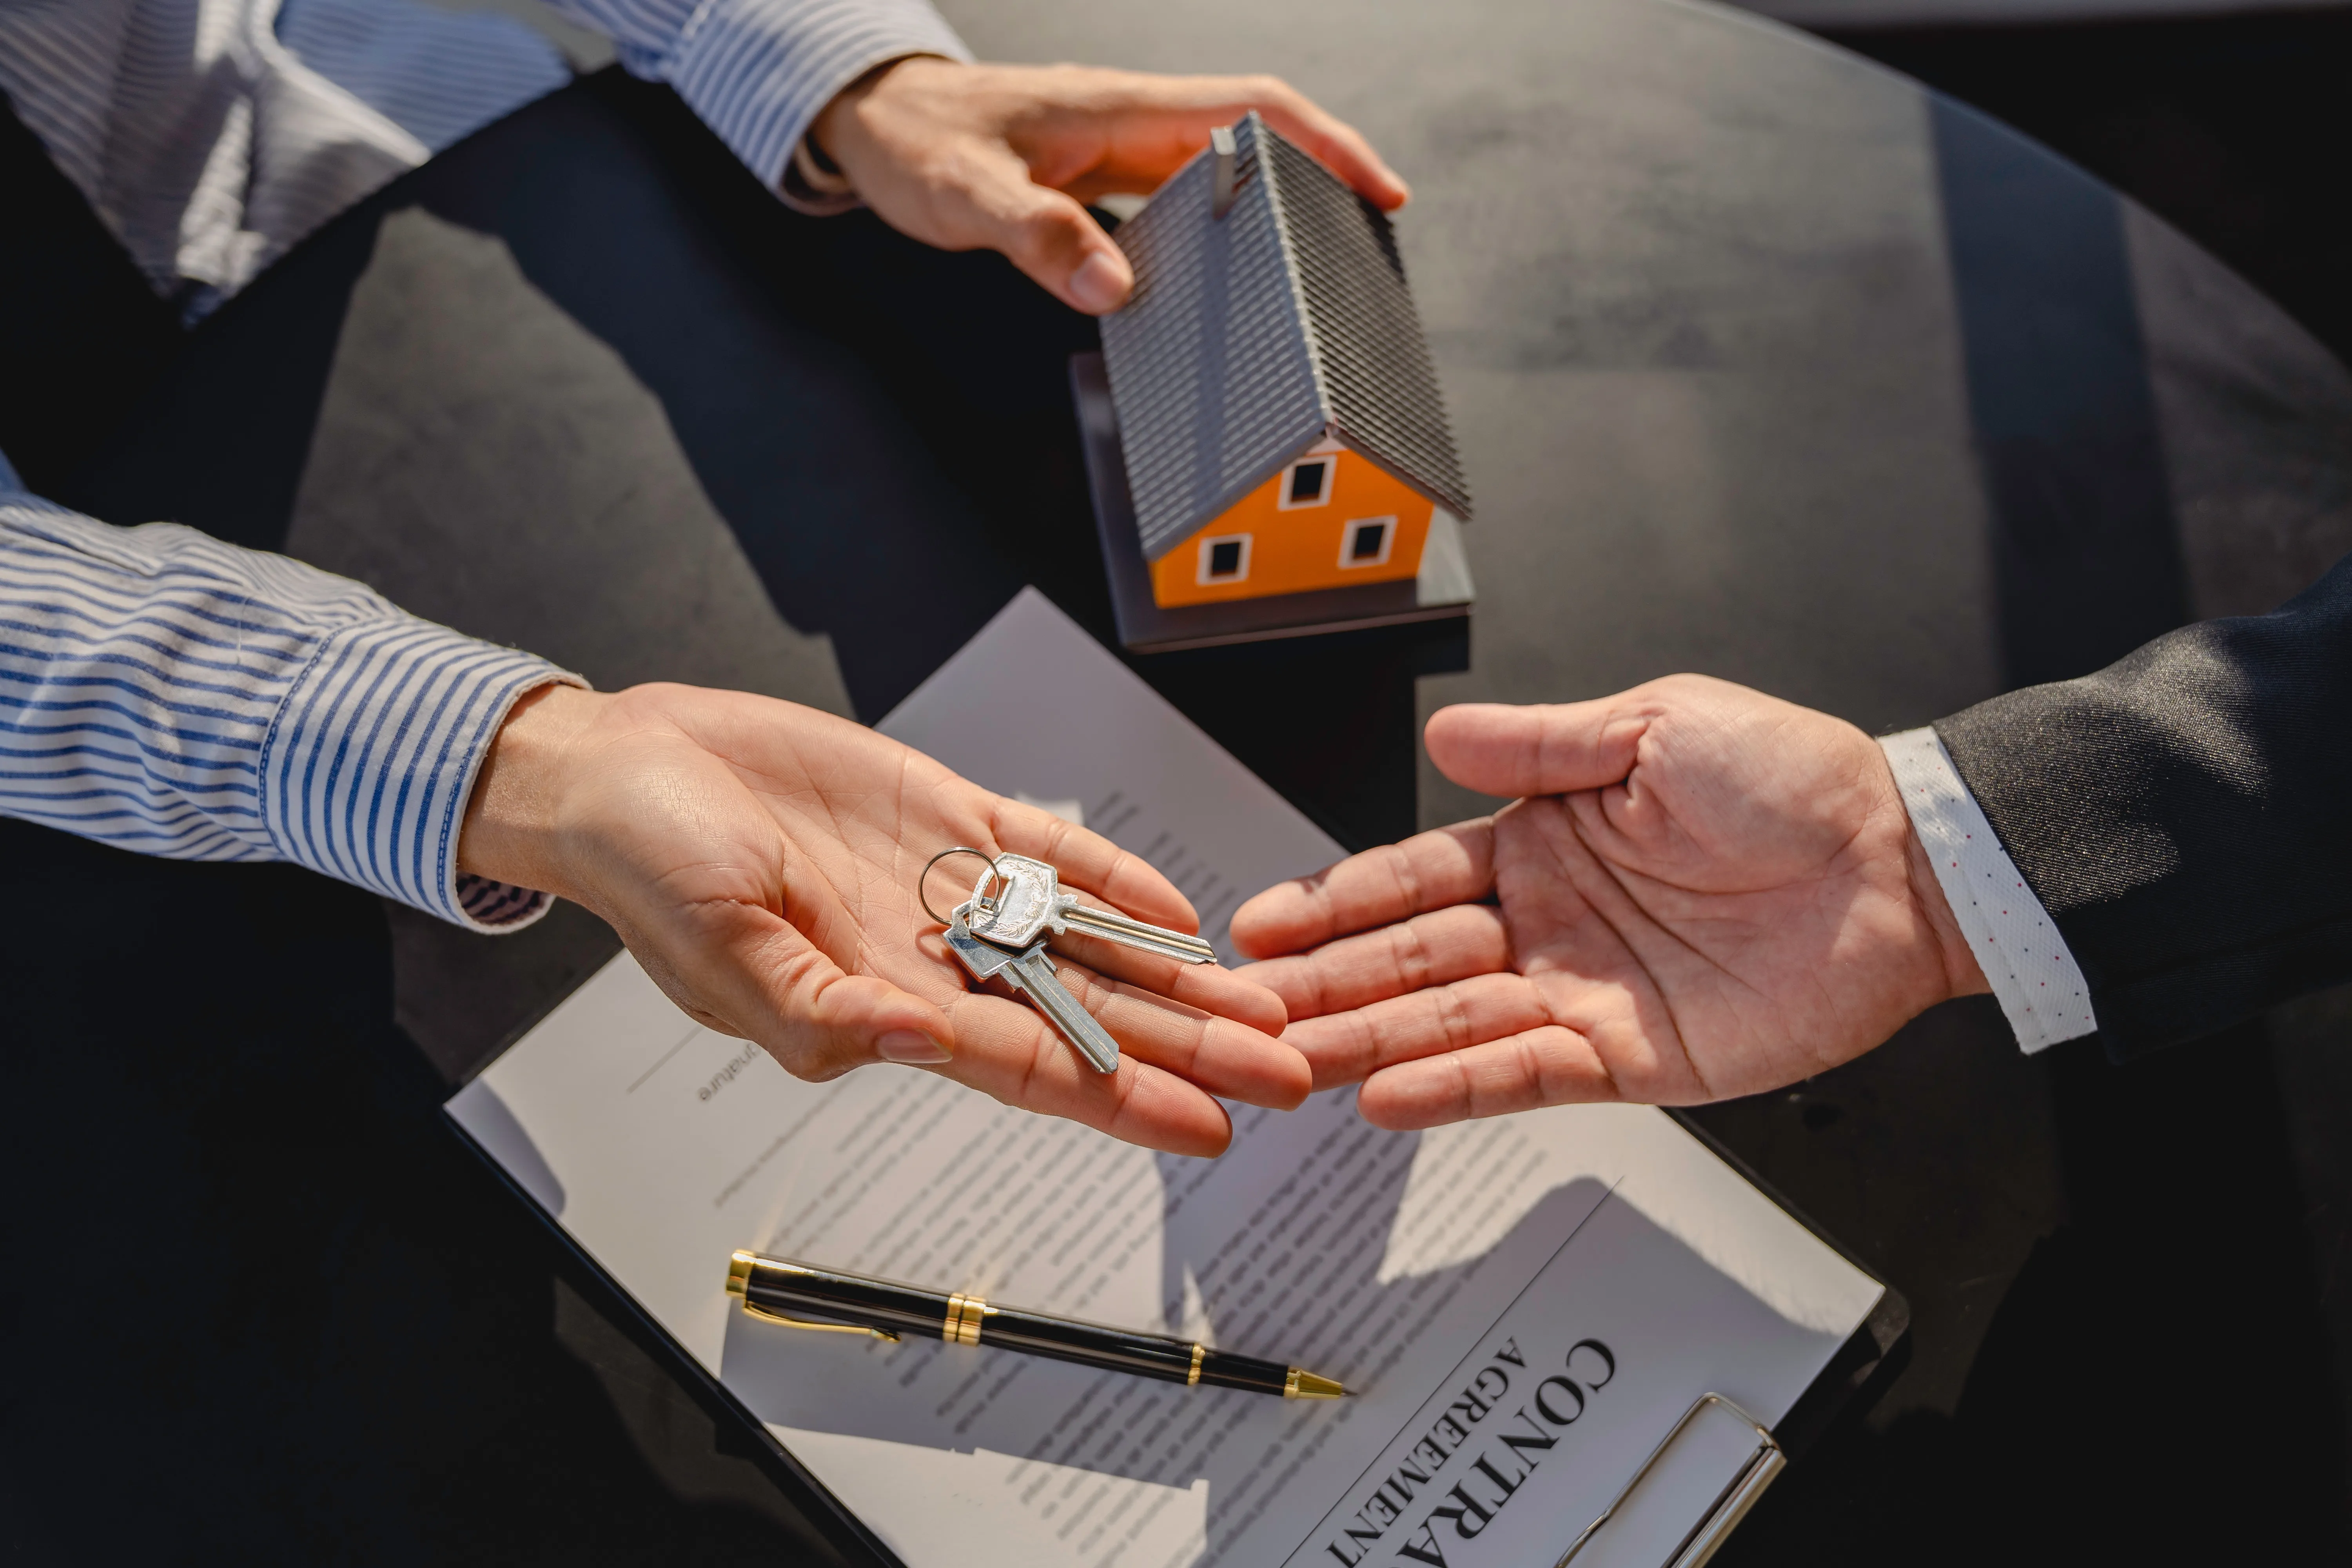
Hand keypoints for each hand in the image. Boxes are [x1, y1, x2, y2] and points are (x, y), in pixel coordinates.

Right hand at [459, 683, 1304, 1155]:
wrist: (631, 768)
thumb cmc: (652, 871)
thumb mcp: (723, 956)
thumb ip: (827, 1014)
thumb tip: (922, 1041)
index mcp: (887, 1011)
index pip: (1036, 1069)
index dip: (1127, 1099)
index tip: (1213, 1128)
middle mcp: (937, 961)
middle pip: (1089, 1015)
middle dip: (1189, 1047)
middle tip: (1286, 1070)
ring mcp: (948, 890)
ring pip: (1087, 942)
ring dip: (1173, 974)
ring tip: (1262, 1003)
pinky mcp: (945, 816)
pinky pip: (1048, 854)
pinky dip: (1112, 877)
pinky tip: (1176, 905)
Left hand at [813, 59, 1408, 312]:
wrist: (869, 117)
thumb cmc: (914, 142)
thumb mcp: (966, 193)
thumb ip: (1039, 237)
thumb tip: (1114, 289)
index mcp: (1119, 108)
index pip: (1252, 107)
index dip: (1325, 143)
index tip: (1378, 187)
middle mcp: (1131, 120)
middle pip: (1259, 134)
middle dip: (1326, 176)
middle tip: (1373, 236)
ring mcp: (1120, 146)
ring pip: (1226, 164)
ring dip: (1280, 203)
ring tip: (1322, 260)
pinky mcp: (1102, 175)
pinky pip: (1183, 193)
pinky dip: (1222, 223)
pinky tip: (1229, 269)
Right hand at [1228, 676, 1987, 1128]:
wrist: (1904, 863)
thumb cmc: (1796, 779)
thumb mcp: (1654, 725)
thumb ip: (1540, 747)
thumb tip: (1444, 737)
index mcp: (1544, 837)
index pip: (1412, 876)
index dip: (1335, 900)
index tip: (1261, 923)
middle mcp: (1550, 920)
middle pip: (1413, 959)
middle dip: (1326, 984)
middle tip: (1245, 1009)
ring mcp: (1583, 991)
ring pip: (1450, 1023)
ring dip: (1367, 1042)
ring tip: (1288, 1061)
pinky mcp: (1631, 1056)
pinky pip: (1525, 1072)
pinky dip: (1454, 1086)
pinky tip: (1386, 1096)